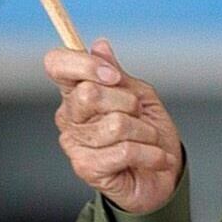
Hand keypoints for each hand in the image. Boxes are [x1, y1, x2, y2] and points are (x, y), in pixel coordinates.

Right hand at [45, 38, 182, 213]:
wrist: (163, 175)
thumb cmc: (149, 136)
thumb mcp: (141, 96)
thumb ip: (119, 75)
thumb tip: (99, 45)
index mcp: (77, 93)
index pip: (57, 65)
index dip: (84, 64)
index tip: (114, 75)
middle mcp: (70, 117)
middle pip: (89, 93)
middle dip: (128, 102)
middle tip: (140, 115)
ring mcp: (75, 144)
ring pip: (115, 124)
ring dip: (145, 131)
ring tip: (149, 140)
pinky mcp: (87, 168)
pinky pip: (125, 150)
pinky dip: (151, 153)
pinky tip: (156, 158)